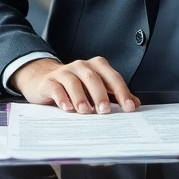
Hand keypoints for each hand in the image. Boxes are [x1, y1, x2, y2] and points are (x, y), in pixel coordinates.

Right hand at [10, 56, 140, 113]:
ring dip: (81, 97)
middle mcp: (81, 66)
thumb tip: (135, 104)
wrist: (43, 78)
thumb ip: (114, 95)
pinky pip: (56, 88)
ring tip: (86, 112)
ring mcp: (64, 72)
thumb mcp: (95, 89)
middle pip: (93, 77)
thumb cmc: (75, 85)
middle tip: (105, 111)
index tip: (129, 107)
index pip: (112, 77)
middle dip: (100, 95)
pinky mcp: (49, 81)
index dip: (122, 92)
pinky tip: (67, 108)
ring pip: (74, 82)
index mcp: (96, 66)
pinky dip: (62, 98)